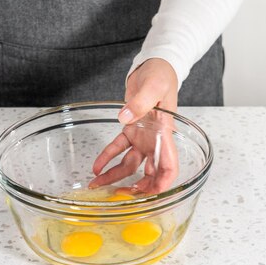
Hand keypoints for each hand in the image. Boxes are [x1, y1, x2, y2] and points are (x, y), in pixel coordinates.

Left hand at [89, 58, 178, 194]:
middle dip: (138, 188)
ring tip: (98, 186)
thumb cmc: (161, 76)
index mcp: (165, 134)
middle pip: (150, 173)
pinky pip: (118, 148)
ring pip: (130, 165)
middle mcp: (155, 141)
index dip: (163, 184)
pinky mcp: (131, 130)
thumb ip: (139, 103)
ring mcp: (143, 138)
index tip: (152, 196)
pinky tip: (96, 166)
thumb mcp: (153, 87)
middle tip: (121, 198)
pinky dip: (106, 157)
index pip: (169, 166)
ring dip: (115, 176)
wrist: (154, 66)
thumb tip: (125, 118)